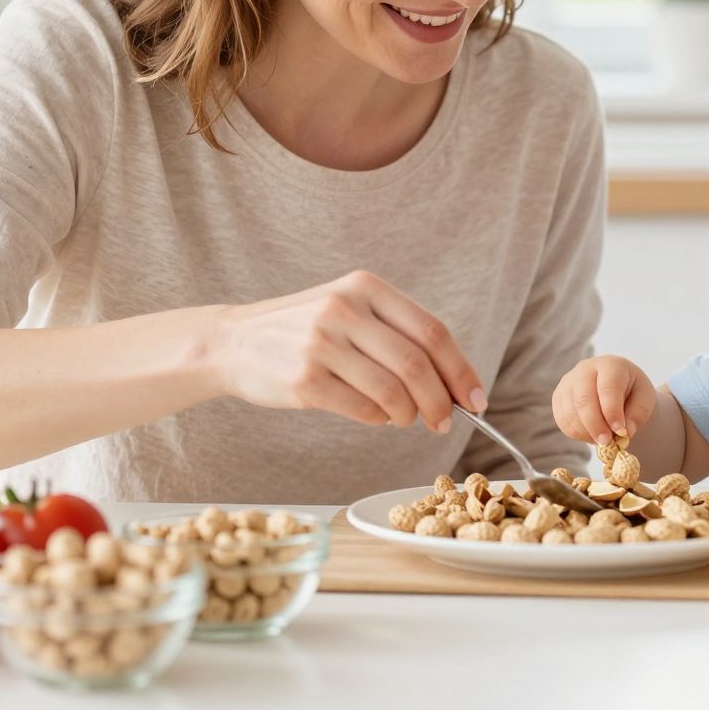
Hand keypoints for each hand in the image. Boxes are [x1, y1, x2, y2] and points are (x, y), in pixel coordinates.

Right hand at [212, 270, 483, 431]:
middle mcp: (345, 309)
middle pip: (417, 365)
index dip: (460, 370)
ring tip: (404, 418)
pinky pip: (363, 409)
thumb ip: (397, 335)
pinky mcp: (304, 378)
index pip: (432, 332)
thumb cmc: (303, 331)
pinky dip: (378, 420)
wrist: (233, 341)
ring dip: (409, 414)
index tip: (476, 398)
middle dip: (440, 402)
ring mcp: (322, 343)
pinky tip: (373, 415)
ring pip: (393, 392)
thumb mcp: (349, 310)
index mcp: (365, 287)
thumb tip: (453, 383)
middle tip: (444, 422)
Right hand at [552, 355, 656, 446]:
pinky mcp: (558, 396)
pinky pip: (562, 419)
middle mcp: (585, 369)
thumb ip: (638, 414)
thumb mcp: (645, 399)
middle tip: (607, 443)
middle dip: (595, 425)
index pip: (607, 387)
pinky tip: (591, 435)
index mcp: (611, 365)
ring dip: (586, 432)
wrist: (616, 387)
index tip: (620, 431)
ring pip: (570, 411)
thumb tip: (625, 432)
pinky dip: (576, 433)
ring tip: (603, 439)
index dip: (612, 411)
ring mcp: (568, 381)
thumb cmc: (632, 391)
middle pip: (584, 399)